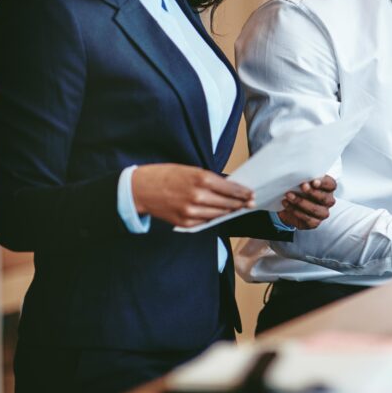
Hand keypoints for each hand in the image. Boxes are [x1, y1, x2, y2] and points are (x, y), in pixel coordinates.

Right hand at [131, 164, 253, 227]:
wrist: (141, 189)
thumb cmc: (166, 175)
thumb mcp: (191, 170)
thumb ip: (210, 179)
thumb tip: (229, 187)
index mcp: (201, 179)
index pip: (230, 189)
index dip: (243, 192)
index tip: (251, 193)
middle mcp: (198, 196)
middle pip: (228, 203)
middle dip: (240, 203)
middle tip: (250, 202)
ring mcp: (191, 212)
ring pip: (219, 214)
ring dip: (229, 211)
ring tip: (237, 208)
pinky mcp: (185, 222)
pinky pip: (205, 222)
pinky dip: (213, 218)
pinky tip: (219, 214)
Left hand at [277, 175, 336, 229]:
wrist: (290, 205)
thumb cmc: (299, 190)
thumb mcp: (302, 182)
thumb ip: (304, 179)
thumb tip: (298, 176)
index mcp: (328, 188)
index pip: (331, 185)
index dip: (324, 183)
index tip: (314, 181)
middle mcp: (328, 201)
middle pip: (325, 198)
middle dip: (312, 192)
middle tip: (302, 186)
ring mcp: (322, 213)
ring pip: (315, 209)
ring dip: (301, 202)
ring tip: (289, 196)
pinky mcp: (314, 223)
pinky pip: (307, 219)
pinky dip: (295, 211)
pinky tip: (287, 205)